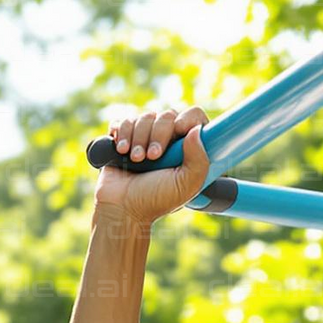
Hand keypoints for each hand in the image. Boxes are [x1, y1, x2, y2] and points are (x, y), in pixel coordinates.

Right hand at [95, 105, 212, 224]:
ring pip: (145, 117)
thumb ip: (199, 160)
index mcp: (187, 149)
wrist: (122, 208)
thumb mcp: (186, 185)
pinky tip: (122, 151)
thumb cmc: (156, 200)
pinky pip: (124, 121)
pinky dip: (123, 133)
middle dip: (158, 134)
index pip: (195, 117)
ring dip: (139, 138)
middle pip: (168, 115)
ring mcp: (145, 137)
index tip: (179, 130)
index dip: (188, 119)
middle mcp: (168, 140)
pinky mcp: (124, 137)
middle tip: (153, 157)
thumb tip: (196, 130)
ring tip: (136, 160)